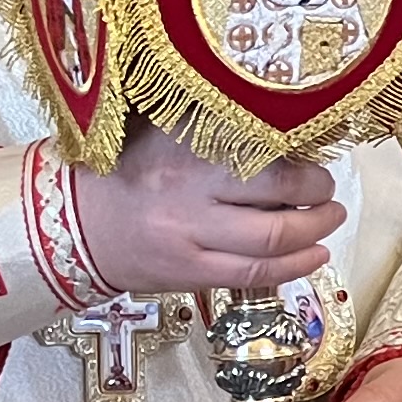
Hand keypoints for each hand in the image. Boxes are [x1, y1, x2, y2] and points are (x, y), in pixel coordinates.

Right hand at [67, 125, 341, 294]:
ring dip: (315, 229)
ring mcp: (188, 234)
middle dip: (317, 190)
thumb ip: (214, 128)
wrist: (71, 225)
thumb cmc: (125, 173)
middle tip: (326, 187)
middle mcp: (187, 187)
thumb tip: (284, 127)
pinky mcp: (189, 272)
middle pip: (277, 189)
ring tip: (330, 217)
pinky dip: (296, 266)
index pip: (257, 140)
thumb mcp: (161, 132)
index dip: (299, 148)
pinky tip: (317, 254)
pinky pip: (254, 274)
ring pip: (272, 238)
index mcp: (181, 142)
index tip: (313, 148)